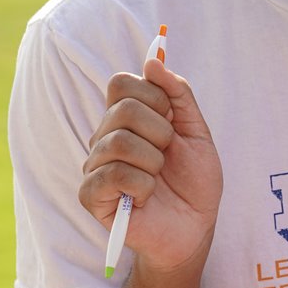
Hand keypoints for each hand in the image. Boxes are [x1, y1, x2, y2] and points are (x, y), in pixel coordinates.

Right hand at [80, 58, 221, 274]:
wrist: (195, 227)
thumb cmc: (194, 182)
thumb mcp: (197, 132)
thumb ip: (179, 95)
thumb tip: (154, 60)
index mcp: (127, 119)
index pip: (122, 83)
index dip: (155, 96)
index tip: (172, 120)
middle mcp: (105, 137)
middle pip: (123, 110)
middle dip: (161, 132)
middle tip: (168, 154)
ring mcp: (95, 165)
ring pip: (119, 142)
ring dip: (154, 161)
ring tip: (158, 177)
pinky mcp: (91, 195)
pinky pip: (113, 174)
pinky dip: (142, 185)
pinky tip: (146, 196)